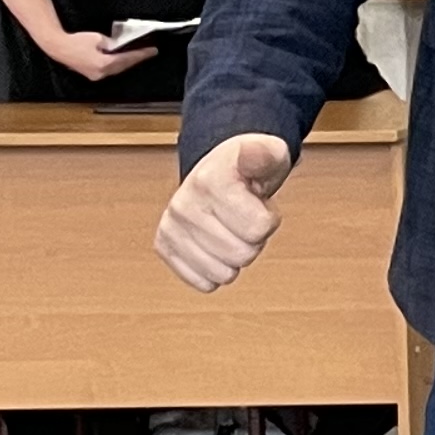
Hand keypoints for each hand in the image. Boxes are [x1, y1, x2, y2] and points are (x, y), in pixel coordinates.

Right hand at [33, 21, 158, 84]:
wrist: (57, 46)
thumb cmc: (76, 40)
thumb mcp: (99, 38)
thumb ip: (113, 44)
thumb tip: (122, 46)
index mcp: (103, 64)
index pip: (127, 59)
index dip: (141, 54)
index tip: (153, 50)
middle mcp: (101, 73)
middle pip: (124, 66)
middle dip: (137, 59)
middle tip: (149, 52)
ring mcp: (96, 76)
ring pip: (117, 69)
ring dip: (128, 62)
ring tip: (139, 55)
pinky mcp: (91, 74)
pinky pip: (109, 70)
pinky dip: (118, 64)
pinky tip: (123, 59)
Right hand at [156, 133, 297, 292]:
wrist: (218, 172)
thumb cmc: (249, 169)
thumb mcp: (270, 155)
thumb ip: (266, 155)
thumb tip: (255, 152)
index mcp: (208, 181)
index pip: (259, 228)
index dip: (269, 218)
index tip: (258, 202)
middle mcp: (182, 204)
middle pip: (243, 254)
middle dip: (254, 239)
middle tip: (244, 217)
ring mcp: (170, 227)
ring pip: (225, 273)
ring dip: (236, 255)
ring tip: (231, 229)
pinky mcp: (165, 247)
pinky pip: (203, 282)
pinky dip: (217, 270)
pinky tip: (215, 246)